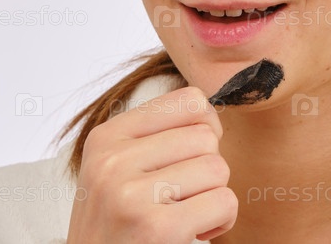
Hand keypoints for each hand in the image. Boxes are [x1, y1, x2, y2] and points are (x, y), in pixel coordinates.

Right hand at [67, 86, 237, 243]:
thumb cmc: (117, 223)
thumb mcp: (115, 168)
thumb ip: (153, 135)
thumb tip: (207, 110)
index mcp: (106, 138)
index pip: (188, 100)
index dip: (208, 124)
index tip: (196, 152)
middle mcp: (113, 161)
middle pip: (206, 137)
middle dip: (207, 168)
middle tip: (185, 194)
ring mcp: (132, 194)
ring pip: (218, 168)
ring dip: (214, 196)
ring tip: (187, 213)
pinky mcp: (158, 228)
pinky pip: (224, 202)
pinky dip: (222, 221)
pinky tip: (195, 231)